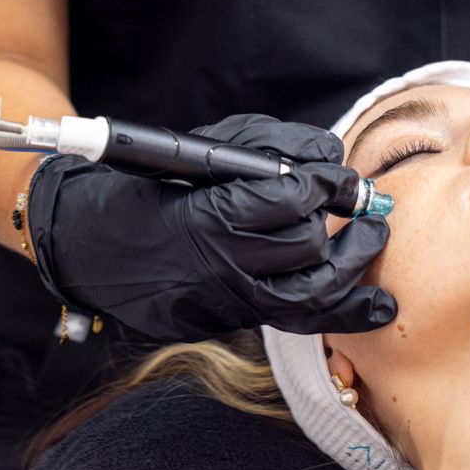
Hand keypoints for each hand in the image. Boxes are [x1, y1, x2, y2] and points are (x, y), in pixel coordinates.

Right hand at [26, 112, 396, 341]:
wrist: (88, 246)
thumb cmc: (147, 185)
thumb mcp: (203, 148)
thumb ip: (270, 144)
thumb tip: (329, 153)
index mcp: (206, 219)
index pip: (289, 201)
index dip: (324, 184)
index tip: (337, 175)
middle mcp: (219, 270)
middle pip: (304, 248)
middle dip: (337, 222)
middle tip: (358, 202)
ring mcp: (225, 305)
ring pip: (310, 296)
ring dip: (352, 265)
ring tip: (375, 237)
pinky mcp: (228, 324)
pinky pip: (296, 323)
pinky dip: (343, 315)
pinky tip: (381, 306)